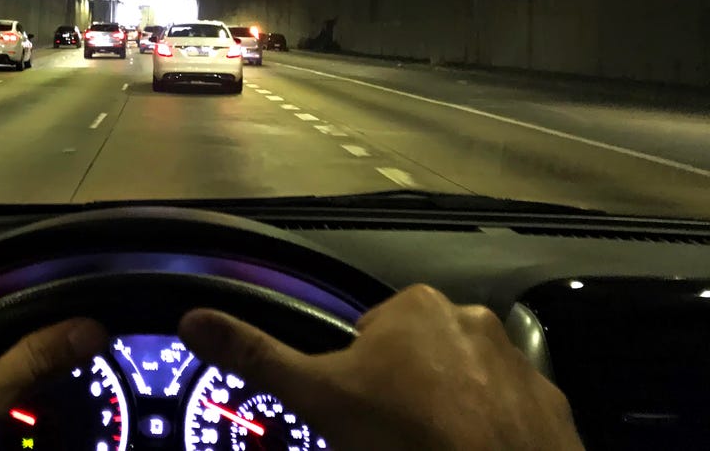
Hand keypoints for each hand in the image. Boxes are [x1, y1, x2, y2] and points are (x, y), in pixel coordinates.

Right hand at [179, 283, 583, 450]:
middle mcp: (473, 318)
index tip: (362, 414)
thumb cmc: (402, 437)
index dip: (360, 377)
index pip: (373, 333)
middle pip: (422, 355)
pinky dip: (496, 434)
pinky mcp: (553, 407)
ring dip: (452, 410)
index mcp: (414, 306)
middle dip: (408, 390)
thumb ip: (256, 354)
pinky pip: (513, 414)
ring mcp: (521, 363)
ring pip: (468, 383)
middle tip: (394, 438)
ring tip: (434, 449)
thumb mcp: (317, 397)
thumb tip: (190, 317)